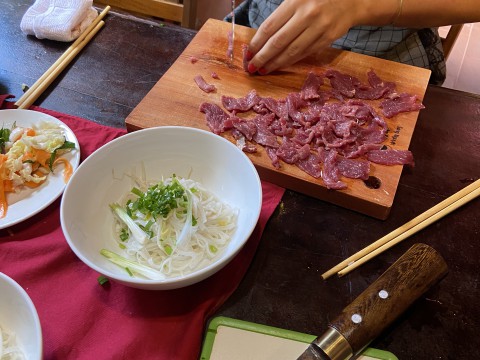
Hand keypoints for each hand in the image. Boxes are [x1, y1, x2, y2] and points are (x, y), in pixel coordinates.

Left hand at [246, 0, 360, 73]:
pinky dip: (290, 61)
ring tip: (263, 70)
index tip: (248, 53)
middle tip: (251, 67)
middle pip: (278, 42)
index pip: (270, 27)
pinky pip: (304, 53)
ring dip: (274, 63)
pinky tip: (280, 66)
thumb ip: (282, 14)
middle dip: (262, 57)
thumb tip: (261, 38)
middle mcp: (306, 15)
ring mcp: (318, 28)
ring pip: (291, 51)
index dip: (257, 42)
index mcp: (295, 2)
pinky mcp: (327, 39)